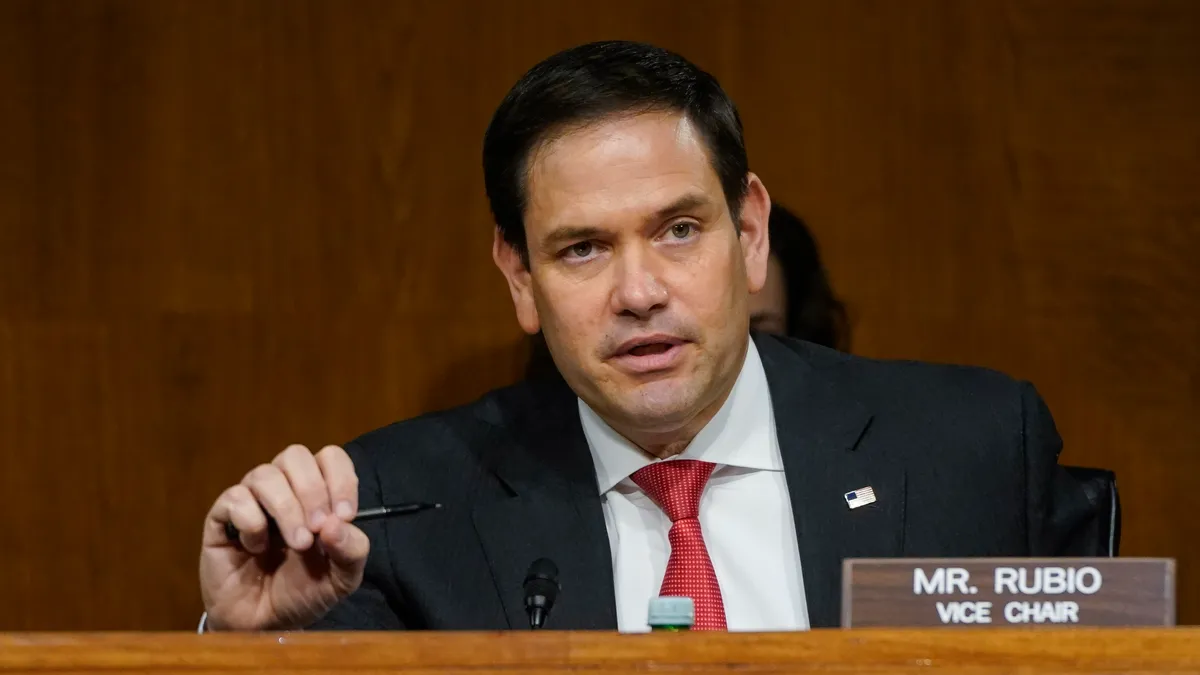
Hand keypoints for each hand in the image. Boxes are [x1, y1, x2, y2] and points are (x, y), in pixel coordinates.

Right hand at [199, 444, 368, 630]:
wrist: (265, 624)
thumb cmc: (304, 592)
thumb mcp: (342, 578)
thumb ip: (352, 550)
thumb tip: (337, 523)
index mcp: (317, 493)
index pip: (330, 458)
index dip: (340, 479)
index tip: (345, 515)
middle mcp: (284, 489)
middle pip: (295, 455)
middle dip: (312, 491)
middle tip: (318, 528)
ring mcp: (252, 500)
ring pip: (265, 474)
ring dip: (286, 508)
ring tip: (298, 544)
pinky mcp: (221, 517)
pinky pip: (234, 498)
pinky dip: (250, 521)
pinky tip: (256, 547)